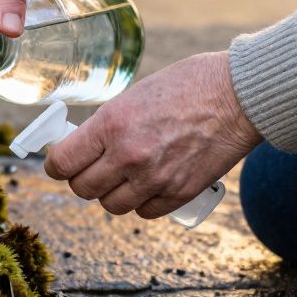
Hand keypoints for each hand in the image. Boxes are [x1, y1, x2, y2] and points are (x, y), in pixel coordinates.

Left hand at [44, 52, 262, 218]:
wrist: (240, 96)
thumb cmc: (189, 85)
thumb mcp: (134, 96)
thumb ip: (108, 125)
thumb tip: (87, 146)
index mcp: (111, 124)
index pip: (62, 163)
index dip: (57, 165)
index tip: (62, 163)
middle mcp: (128, 156)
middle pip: (83, 189)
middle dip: (83, 180)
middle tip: (93, 169)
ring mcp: (154, 178)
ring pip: (112, 205)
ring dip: (112, 193)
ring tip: (123, 177)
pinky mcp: (180, 193)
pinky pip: (145, 212)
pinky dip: (143, 202)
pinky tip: (149, 185)